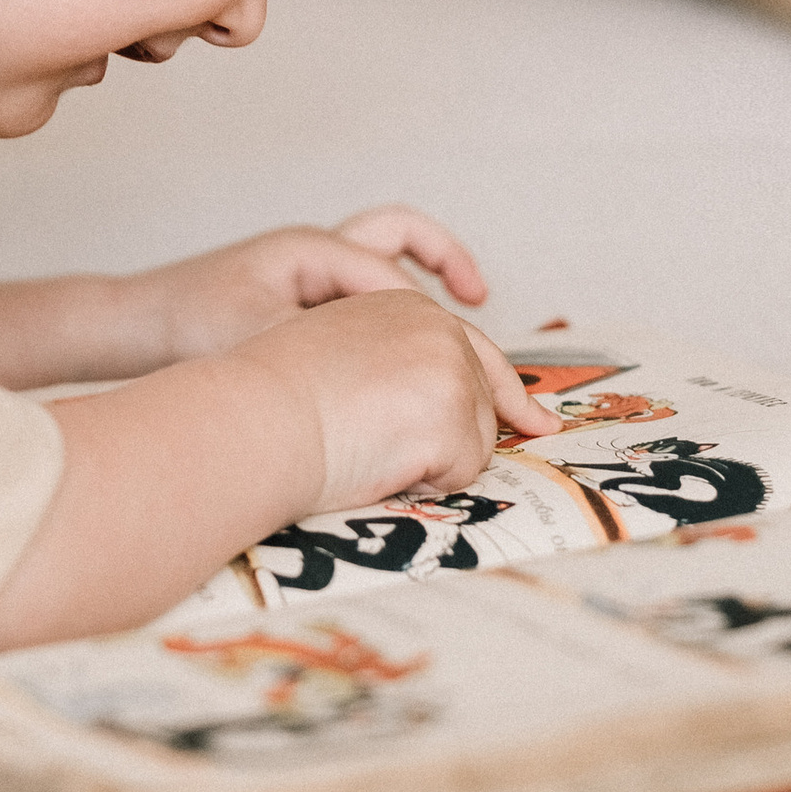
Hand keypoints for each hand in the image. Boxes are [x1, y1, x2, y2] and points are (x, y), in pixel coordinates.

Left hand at [142, 208, 496, 359]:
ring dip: (426, 280)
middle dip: (447, 264)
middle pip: (401, 239)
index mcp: (312, 251)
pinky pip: (365, 296)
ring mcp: (309, 271)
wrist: (134, 323)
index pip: (392, 278)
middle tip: (480, 301)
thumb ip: (315, 352)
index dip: (431, 321)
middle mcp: (316, 252)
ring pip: (387, 262)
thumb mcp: (253, 338)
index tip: (458, 364)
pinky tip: (405, 357)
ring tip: (465, 315)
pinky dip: (394, 312)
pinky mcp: (300, 298)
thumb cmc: (184, 322)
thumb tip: (374, 379)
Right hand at [233, 292, 544, 517]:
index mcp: (409, 307)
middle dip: (446, 442)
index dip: (509, 397)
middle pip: (482, 409)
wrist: (254, 417)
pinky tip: (378, 462)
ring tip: (369, 447)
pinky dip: (425, 484)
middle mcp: (438, 328)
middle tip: (384, 446)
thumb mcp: (346, 354)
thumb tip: (445, 406)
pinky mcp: (450, 417)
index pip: (476, 354)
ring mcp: (448, 371)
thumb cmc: (279, 398)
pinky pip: (460, 475)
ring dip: (431, 463)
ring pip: (475, 446)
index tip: (536, 421)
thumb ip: (397, 364)